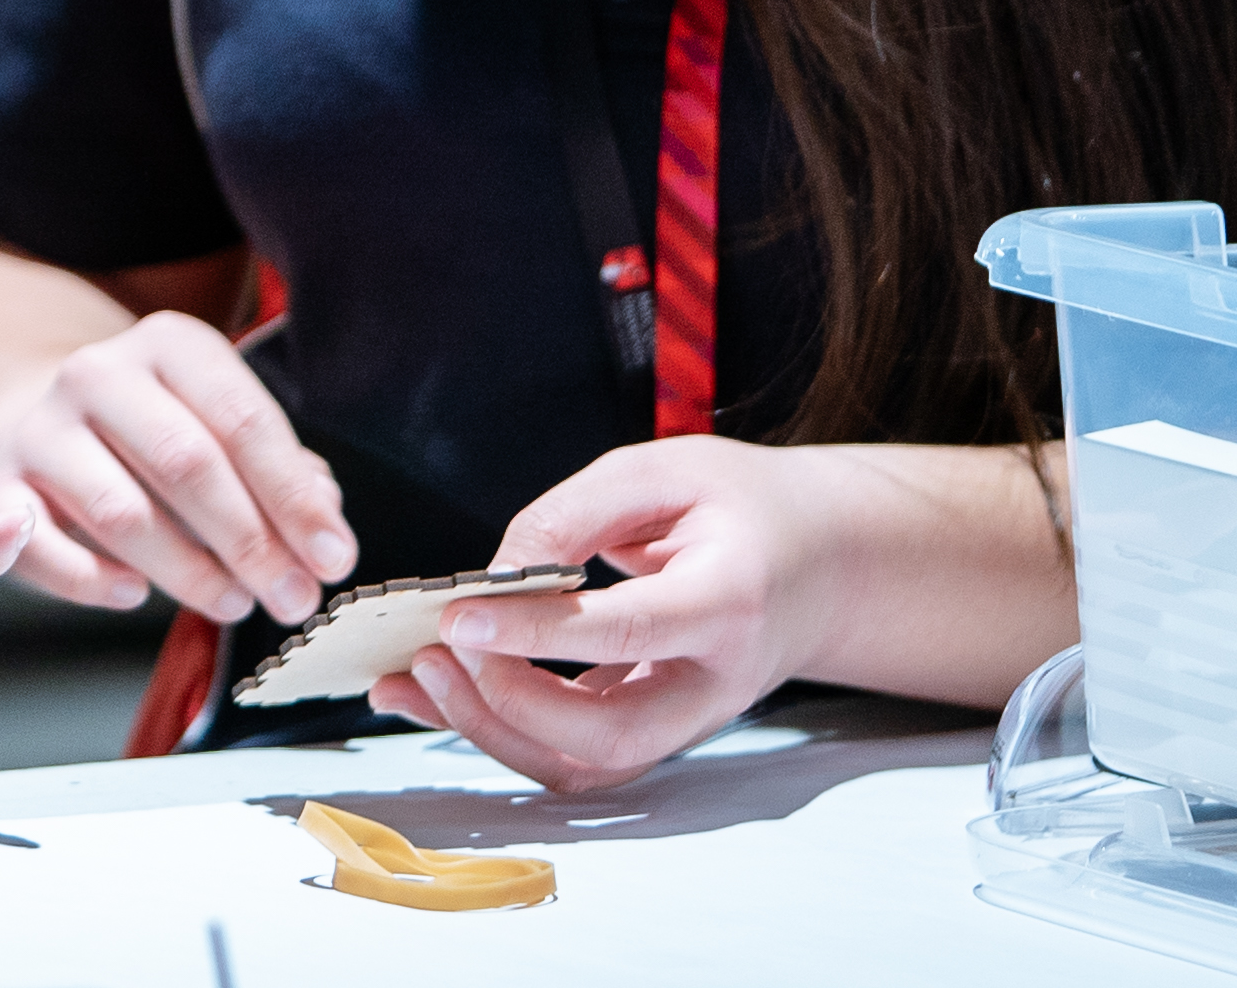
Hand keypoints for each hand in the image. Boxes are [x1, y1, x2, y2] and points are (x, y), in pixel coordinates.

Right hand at [0, 310, 351, 624]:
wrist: (42, 416)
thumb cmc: (156, 434)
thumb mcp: (221, 426)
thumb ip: (279, 471)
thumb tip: (324, 519)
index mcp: (168, 344)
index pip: (243, 421)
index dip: (294, 498)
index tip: (334, 558)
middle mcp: (97, 373)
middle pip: (186, 463)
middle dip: (251, 542)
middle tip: (294, 598)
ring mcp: (41, 427)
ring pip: (120, 511)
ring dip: (187, 570)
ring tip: (234, 603)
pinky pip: (40, 544)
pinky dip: (90, 580)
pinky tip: (135, 596)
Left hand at [368, 434, 835, 791]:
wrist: (822, 564)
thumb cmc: (739, 506)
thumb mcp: (664, 470)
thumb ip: (575, 513)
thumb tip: (493, 575)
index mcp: (728, 600)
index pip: (629, 632)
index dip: (539, 632)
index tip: (460, 614)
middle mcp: (715, 682)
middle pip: (607, 735)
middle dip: (508, 705)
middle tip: (439, 649)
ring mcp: (688, 721)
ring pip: (586, 766)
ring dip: (491, 733)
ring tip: (413, 678)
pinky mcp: (657, 731)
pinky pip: (576, 759)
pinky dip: (502, 735)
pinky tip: (439, 695)